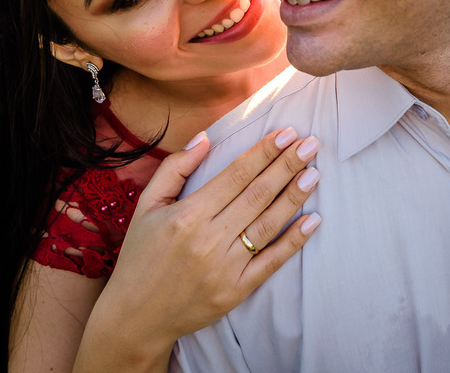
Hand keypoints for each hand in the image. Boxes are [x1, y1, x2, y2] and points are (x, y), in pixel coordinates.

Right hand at [73, 128, 320, 370]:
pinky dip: (294, 241)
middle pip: (257, 194)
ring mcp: (224, 267)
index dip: (264, 152)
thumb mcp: (146, 206)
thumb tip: (205, 137)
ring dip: (294, 196)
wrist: (135, 317)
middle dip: (287, 165)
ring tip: (314, 173)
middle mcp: (208, 239)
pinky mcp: (235, 291)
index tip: (286, 133)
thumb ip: (174, 168)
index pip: (236, 174)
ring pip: (268, 224)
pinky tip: (313, 220)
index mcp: (187, 215)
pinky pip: (271, 262)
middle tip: (311, 144)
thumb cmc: (141, 255)